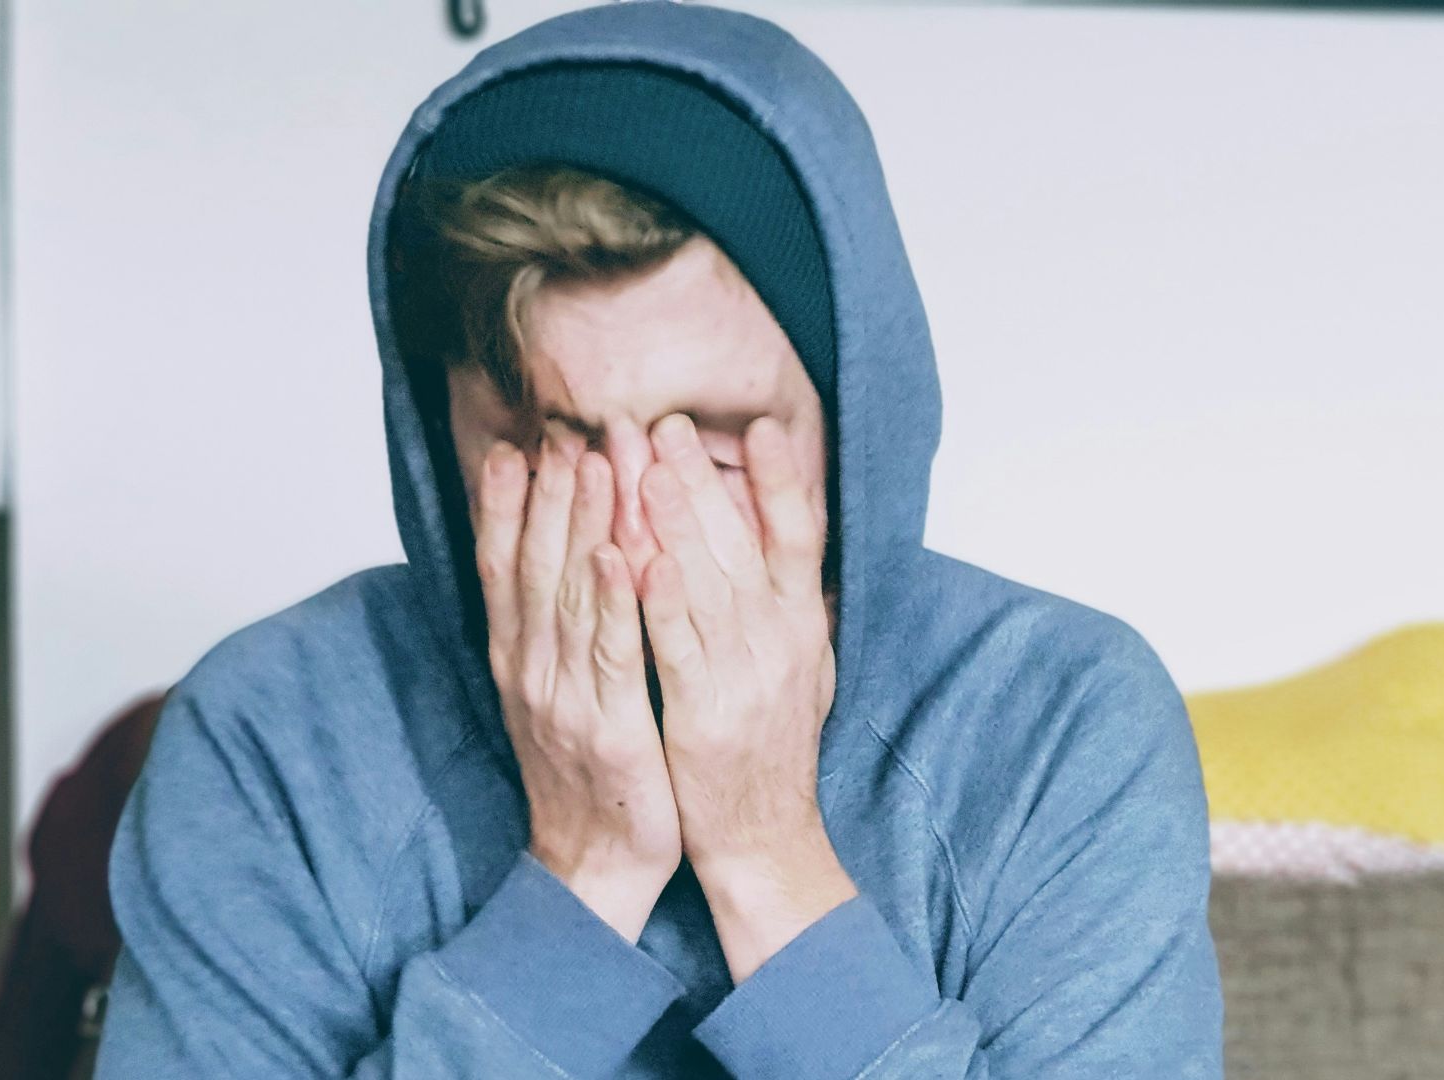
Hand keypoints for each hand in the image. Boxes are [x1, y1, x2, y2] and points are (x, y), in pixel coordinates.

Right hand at [474, 419, 679, 941]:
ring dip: (582, 524)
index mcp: (519, 659)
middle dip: (550, 492)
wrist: (594, 864)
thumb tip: (557, 561)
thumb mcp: (557, 694)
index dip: (508, 505)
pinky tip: (619, 554)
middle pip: (535, 565)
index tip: (516, 443)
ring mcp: (565, 697)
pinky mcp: (610, 726)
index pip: (505, 567)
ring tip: (594, 461)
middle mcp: (532, 670)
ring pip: (571, 595)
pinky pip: (612, 653)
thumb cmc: (589, 773)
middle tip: (564, 427)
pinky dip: (613, 601)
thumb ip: (553, 630)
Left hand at [634, 412, 854, 980]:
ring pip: (707, 582)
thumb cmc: (773, 752)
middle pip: (743, 543)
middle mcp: (782, 642)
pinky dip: (660, 599)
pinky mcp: (704, 713)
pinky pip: (678, 646)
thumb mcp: (806, 672)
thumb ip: (798, 611)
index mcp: (803, 627)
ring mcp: (745, 676)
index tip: (760, 426)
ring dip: (675, 519)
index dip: (782, 479)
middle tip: (664, 422)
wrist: (765, 839)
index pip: (800, 536)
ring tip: (642, 462)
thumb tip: (799, 551)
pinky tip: (636, 556)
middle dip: (701, 478)